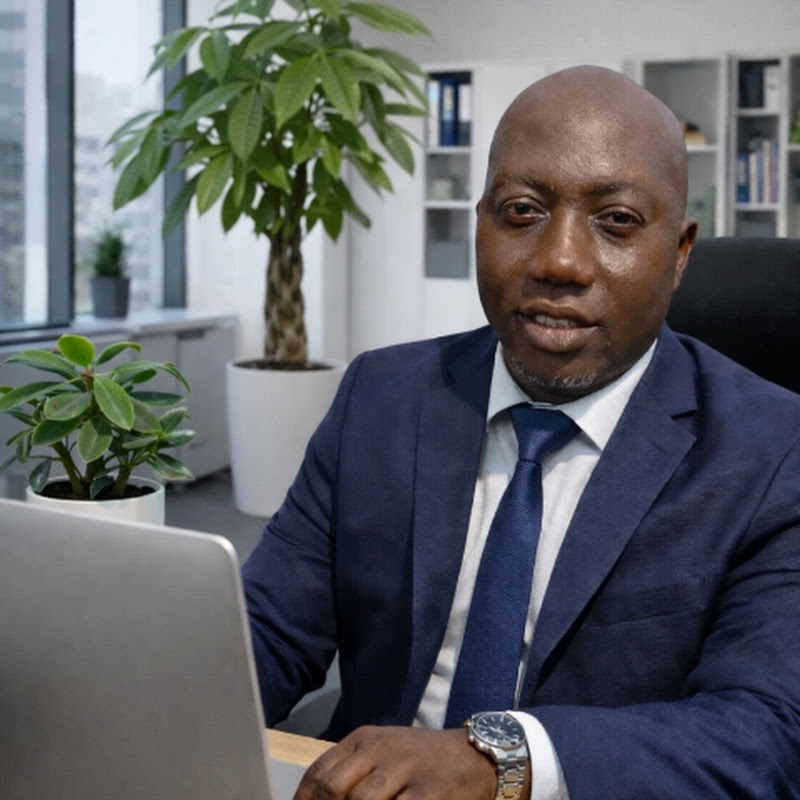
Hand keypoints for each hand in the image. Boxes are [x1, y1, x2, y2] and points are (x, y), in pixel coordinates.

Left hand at [293, 725, 500, 799]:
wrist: (475, 755)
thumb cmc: (421, 760)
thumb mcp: (383, 752)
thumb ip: (351, 773)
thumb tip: (316, 799)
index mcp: (364, 739)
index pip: (318, 773)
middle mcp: (381, 750)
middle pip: (333, 789)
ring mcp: (406, 770)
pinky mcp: (429, 793)